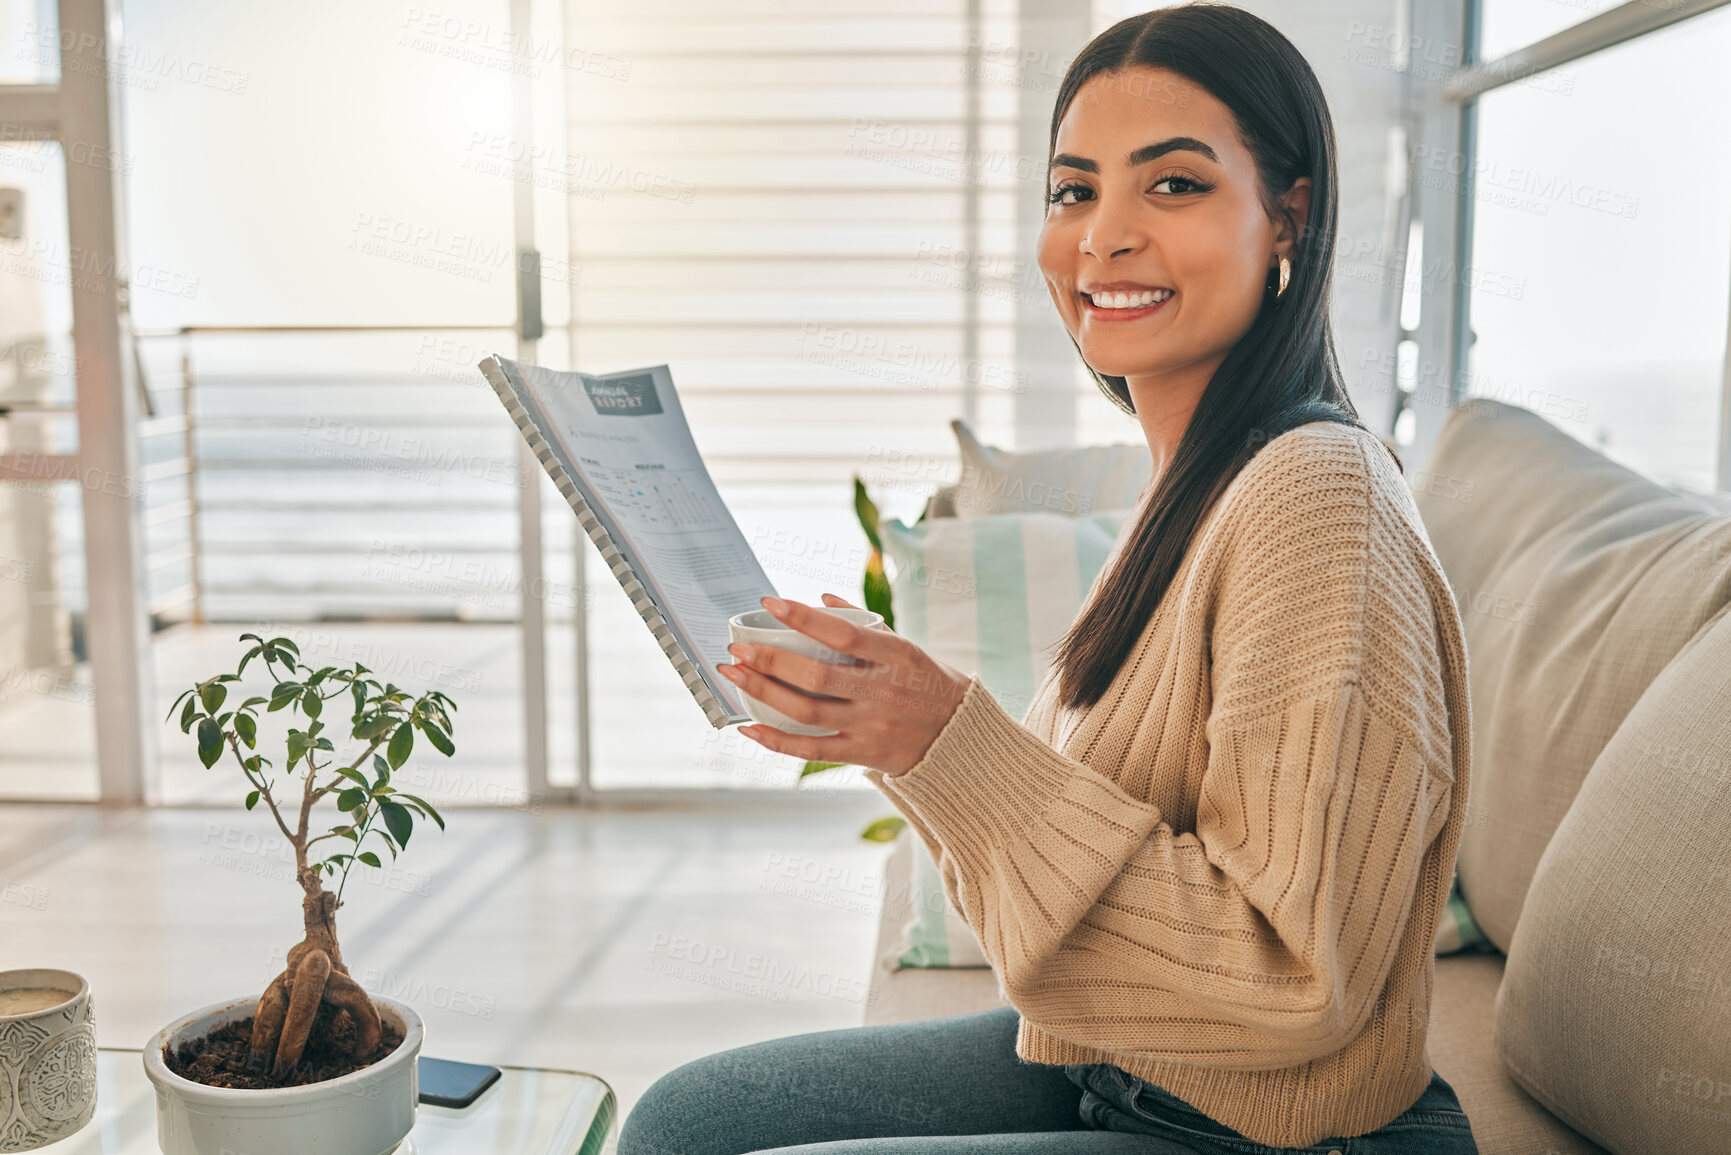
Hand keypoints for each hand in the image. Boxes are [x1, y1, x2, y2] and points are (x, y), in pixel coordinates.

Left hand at [719, 593, 970, 776]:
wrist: (959, 738)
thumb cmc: (927, 684)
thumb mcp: (908, 648)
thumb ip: (866, 624)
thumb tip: (822, 601)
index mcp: (899, 656)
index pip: (844, 633)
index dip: (804, 618)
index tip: (770, 604)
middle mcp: (885, 691)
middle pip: (817, 676)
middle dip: (771, 660)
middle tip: (738, 647)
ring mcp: (873, 726)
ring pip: (808, 712)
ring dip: (764, 692)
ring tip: (734, 674)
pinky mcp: (864, 754)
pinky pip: (812, 750)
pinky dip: (777, 741)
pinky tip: (750, 727)